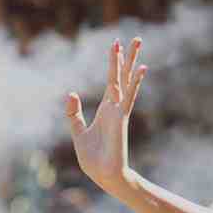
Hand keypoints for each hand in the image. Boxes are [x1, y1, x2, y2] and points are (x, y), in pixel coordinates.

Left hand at [65, 38, 146, 194]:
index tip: (117, 46)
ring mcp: (119, 111)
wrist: (103, 174)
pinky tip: (142, 68)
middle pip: (123, 76)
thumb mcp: (77, 131)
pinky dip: (134, 82)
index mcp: (105, 109)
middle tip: (136, 38)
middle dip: (128, 57)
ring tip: (137, 42)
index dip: (115, 63)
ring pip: (125, 80)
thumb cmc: (93, 157)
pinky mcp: (120, 118)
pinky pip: (127, 96)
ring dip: (130, 61)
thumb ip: (73, 112)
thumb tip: (71, 92)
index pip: (112, 81)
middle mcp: (115, 106)